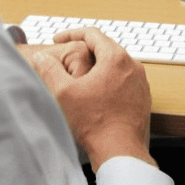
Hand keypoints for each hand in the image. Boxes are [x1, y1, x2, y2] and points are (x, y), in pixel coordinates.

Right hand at [32, 26, 154, 172]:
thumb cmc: (95, 123)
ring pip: (116, 66)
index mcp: (116, 58)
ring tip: (80, 78)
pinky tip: (97, 95)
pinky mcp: (143, 98)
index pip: (92, 34)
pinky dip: (110, 83)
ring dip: (98, 68)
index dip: (71, 34)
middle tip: (67, 58)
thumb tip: (41, 57)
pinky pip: (124, 82)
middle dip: (84, 51)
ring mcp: (140, 83)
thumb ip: (49, 70)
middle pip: (106, 48)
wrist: (121, 151)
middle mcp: (133, 66)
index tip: (58, 40)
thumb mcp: (63, 93)